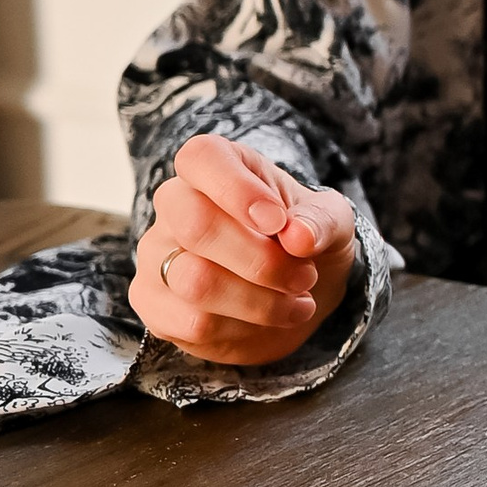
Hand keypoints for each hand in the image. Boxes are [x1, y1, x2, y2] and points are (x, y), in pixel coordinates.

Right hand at [130, 136, 356, 370]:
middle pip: (196, 225)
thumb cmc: (306, 239)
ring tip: (296, 301)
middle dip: (262, 260)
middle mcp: (175, 204)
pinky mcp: (155, 304)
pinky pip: (189, 322)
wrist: (298, 291)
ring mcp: (156, 254)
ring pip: (194, 281)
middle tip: (304, 275)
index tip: (278, 222)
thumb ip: (321, 220)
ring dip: (260, 301)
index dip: (237, 190)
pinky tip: (265, 320)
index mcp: (216, 166)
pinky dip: (242, 328)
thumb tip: (298, 236)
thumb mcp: (332, 221)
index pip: (201, 158)